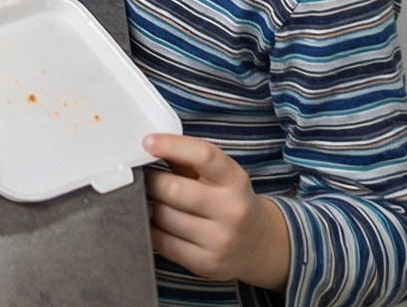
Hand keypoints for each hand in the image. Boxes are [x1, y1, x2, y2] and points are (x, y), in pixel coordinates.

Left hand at [142, 133, 290, 290]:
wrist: (259, 244)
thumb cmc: (230, 200)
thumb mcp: (220, 174)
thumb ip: (188, 158)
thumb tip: (150, 144)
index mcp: (234, 180)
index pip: (204, 156)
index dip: (171, 145)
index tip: (148, 142)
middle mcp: (231, 210)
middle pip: (174, 189)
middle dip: (153, 181)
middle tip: (149, 179)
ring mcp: (220, 240)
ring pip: (164, 216)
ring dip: (152, 206)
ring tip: (158, 201)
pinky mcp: (206, 264)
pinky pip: (163, 243)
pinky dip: (153, 230)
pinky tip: (161, 223)